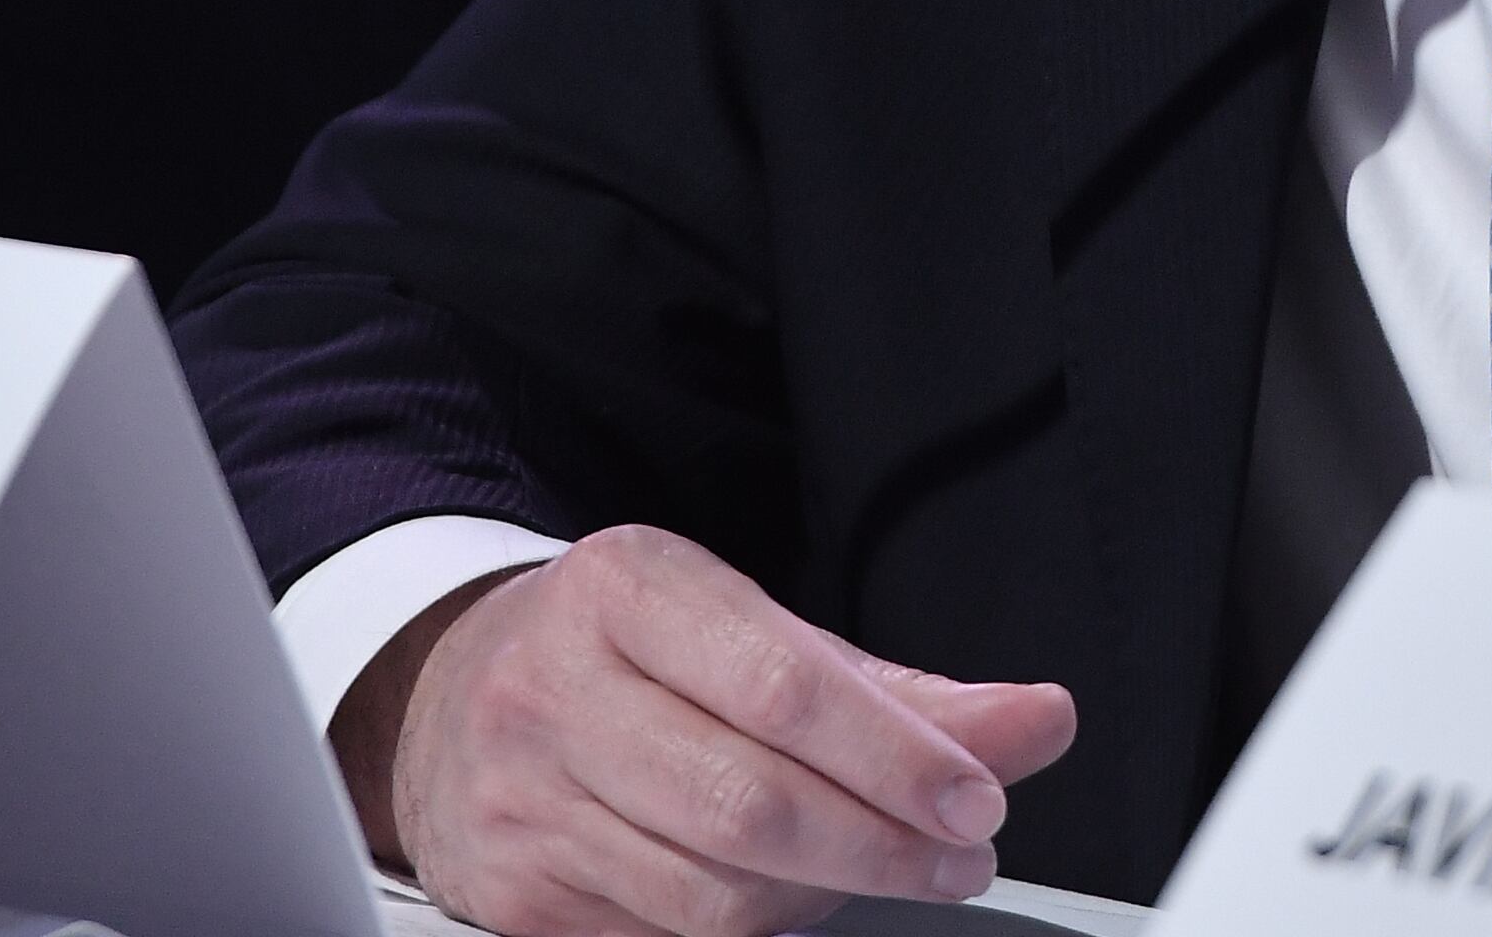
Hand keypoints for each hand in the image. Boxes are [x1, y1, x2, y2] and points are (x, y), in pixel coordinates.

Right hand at [344, 524, 1076, 936]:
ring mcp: (524, 798)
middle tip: (960, 855)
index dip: (895, 758)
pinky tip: (791, 893)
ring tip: (891, 868)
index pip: (782, 687)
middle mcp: (556, 687)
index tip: (977, 797)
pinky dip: (753, 926)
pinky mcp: (514, 895)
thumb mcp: (756, 632)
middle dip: (881, 845)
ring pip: (712, 891)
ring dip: (830, 895)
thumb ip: (902, 690)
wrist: (452, 695)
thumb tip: (1040, 721)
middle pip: (749, 804)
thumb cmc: (632, 655)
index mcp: (626, 588)